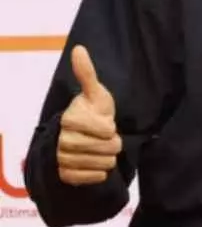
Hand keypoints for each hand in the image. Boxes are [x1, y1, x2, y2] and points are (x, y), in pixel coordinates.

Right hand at [57, 45, 120, 186]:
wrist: (82, 138)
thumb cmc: (93, 113)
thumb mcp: (96, 94)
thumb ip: (88, 74)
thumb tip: (79, 48)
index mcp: (70, 119)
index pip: (106, 130)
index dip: (111, 128)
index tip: (104, 123)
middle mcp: (62, 140)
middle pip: (107, 149)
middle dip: (112, 143)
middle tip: (104, 138)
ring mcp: (62, 158)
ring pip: (103, 164)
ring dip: (107, 157)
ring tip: (99, 149)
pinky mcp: (66, 175)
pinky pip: (94, 178)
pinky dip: (99, 173)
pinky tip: (95, 163)